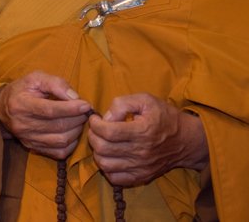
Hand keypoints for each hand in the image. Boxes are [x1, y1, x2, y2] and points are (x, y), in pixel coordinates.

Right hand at [0, 71, 92, 159]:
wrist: (3, 107)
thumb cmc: (22, 90)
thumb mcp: (35, 78)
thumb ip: (55, 83)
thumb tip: (75, 97)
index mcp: (20, 104)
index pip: (49, 110)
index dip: (70, 109)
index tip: (86, 105)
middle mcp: (22, 124)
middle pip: (57, 126)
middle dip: (77, 119)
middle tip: (85, 111)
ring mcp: (27, 138)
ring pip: (60, 140)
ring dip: (76, 131)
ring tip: (79, 120)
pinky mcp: (33, 148)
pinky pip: (58, 152)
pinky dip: (71, 144)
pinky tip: (72, 132)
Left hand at [88, 93, 208, 185]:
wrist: (187, 140)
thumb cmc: (164, 117)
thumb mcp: (146, 100)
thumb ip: (122, 104)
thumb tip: (105, 117)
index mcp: (142, 131)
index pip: (108, 132)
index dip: (95, 124)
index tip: (95, 118)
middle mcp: (141, 152)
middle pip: (103, 148)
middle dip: (93, 136)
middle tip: (96, 129)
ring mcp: (141, 167)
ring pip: (105, 164)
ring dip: (97, 152)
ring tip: (102, 142)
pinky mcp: (142, 176)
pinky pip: (115, 178)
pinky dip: (107, 168)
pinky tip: (110, 156)